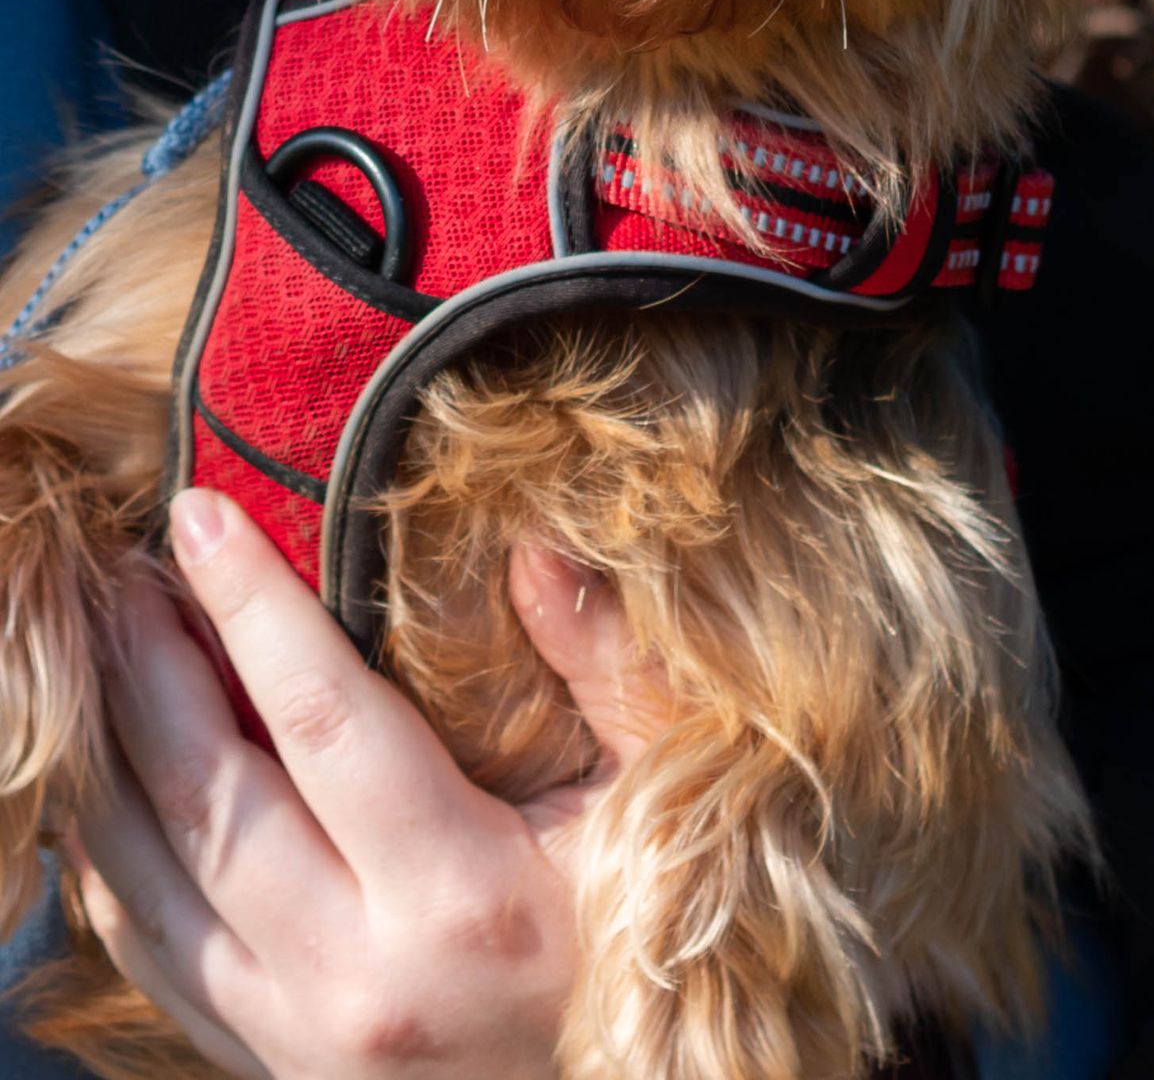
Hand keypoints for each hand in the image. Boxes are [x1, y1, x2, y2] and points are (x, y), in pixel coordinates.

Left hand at [71, 489, 661, 1079]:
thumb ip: (609, 671)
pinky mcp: (269, 1065)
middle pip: (207, 792)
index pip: (320, 717)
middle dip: (149, 662)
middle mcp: (360, 973)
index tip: (200, 515)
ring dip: (111, 750)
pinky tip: (115, 779)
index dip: (249, 605)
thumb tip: (534, 551)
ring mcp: (300, 1034)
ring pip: (148, 877)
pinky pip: (148, 953)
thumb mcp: (661, 800)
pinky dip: (111, 857)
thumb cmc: (648, 941)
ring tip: (106, 648)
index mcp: (463, 897)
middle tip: (129, 568)